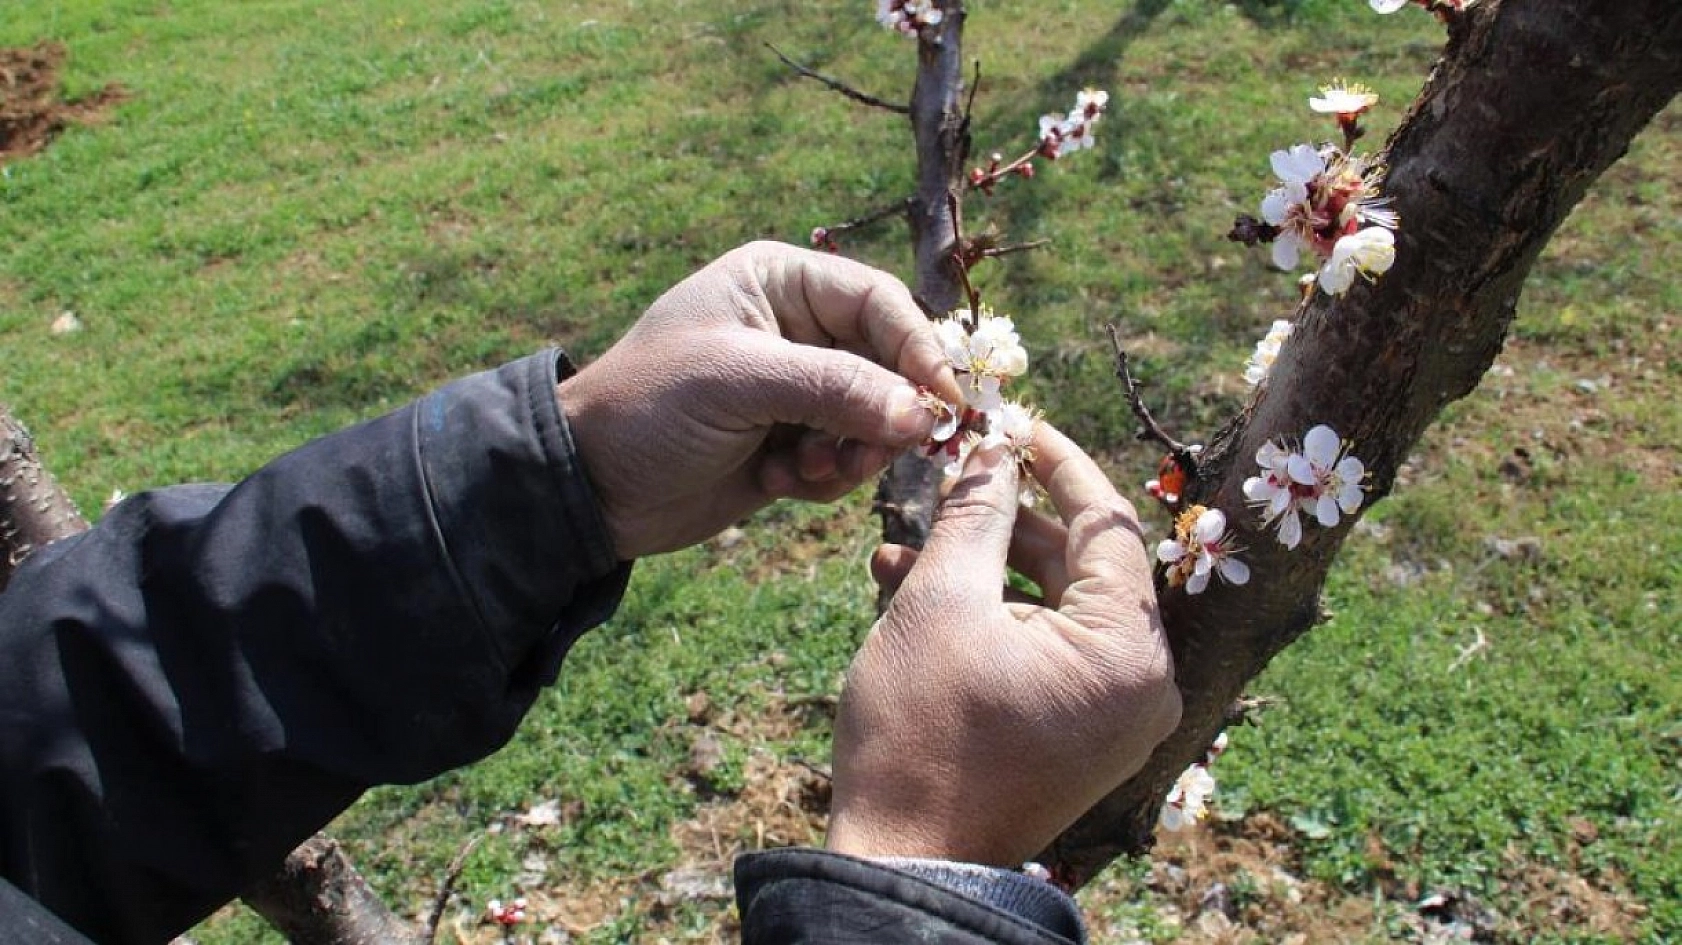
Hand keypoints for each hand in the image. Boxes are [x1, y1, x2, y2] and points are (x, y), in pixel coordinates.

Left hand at [558, 242, 962, 558]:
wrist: (588, 487)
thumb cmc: (649, 407)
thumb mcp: (741, 383)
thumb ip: (836, 389)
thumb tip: (925, 414)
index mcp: (779, 283)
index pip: (879, 301)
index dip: (918, 348)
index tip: (943, 401)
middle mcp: (795, 329)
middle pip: (889, 364)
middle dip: (885, 413)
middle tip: (874, 453)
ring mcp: (795, 390)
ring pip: (875, 418)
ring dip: (853, 453)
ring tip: (809, 471)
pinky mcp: (791, 445)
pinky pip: (846, 459)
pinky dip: (825, 478)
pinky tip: (778, 483)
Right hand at [825, 424, 1180, 866]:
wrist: (904, 862)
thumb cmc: (920, 736)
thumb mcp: (941, 602)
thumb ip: (975, 513)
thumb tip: (993, 448)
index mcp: (1127, 651)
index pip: (1108, 523)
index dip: (1056, 462)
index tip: (1012, 421)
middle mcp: (1141, 685)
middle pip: (1080, 565)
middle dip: (1003, 520)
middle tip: (949, 476)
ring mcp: (1114, 716)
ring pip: (1052, 606)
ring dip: (982, 570)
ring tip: (898, 549)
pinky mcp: (1081, 735)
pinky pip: (1045, 651)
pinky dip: (990, 620)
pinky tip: (911, 594)